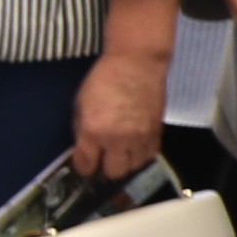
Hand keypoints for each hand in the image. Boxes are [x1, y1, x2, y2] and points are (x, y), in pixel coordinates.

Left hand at [66, 39, 164, 184]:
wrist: (137, 63)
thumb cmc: (105, 78)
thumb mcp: (80, 104)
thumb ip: (81, 131)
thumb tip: (83, 149)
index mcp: (93, 130)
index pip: (87, 165)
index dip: (84, 166)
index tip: (84, 164)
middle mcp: (118, 139)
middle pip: (113, 172)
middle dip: (105, 168)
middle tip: (101, 159)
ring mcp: (140, 137)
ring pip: (133, 167)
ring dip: (124, 162)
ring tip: (118, 152)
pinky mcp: (156, 133)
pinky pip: (149, 156)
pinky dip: (140, 155)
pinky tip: (133, 146)